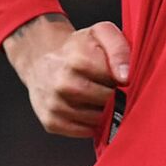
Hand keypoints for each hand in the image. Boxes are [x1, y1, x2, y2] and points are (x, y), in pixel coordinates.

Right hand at [2, 14, 131, 137]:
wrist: (40, 58)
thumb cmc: (77, 48)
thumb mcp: (100, 34)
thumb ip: (118, 48)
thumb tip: (125, 77)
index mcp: (77, 59)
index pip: (113, 80)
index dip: (122, 80)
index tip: (119, 76)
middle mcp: (62, 83)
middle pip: (105, 101)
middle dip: (115, 97)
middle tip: (111, 88)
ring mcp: (54, 104)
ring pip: (95, 119)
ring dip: (104, 112)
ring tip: (99, 98)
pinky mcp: (50, 121)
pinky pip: (82, 131)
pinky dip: (91, 124)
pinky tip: (89, 110)